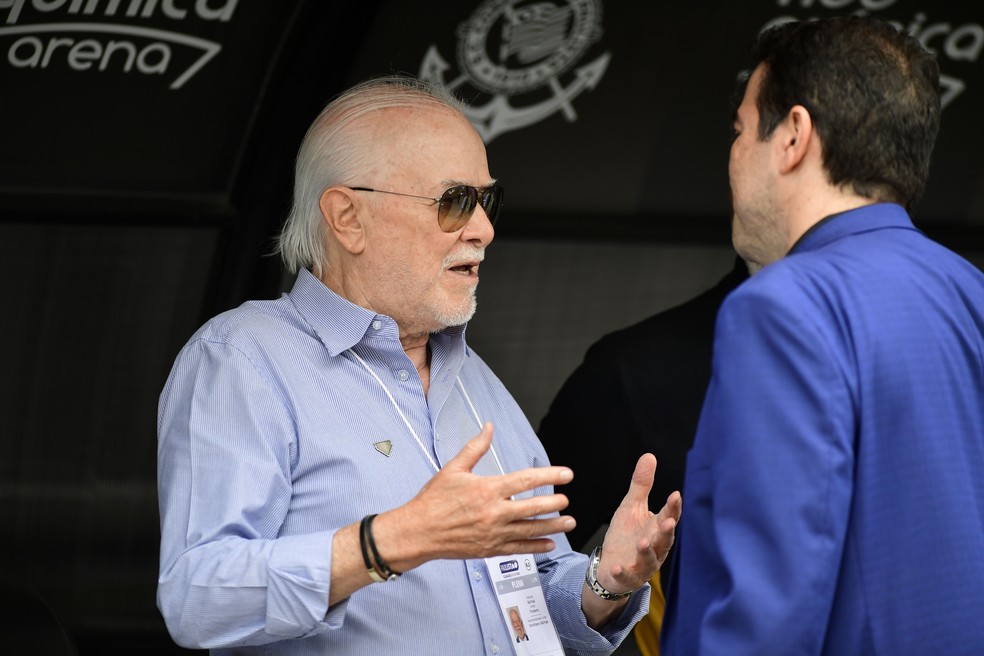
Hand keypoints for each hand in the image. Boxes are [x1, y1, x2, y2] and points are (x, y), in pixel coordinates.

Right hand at [375, 422, 576, 570]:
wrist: (417, 532)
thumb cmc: (433, 500)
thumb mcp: (453, 469)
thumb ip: (475, 447)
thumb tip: (488, 426)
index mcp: (487, 489)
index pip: (525, 480)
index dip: (550, 475)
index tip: (566, 474)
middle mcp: (494, 512)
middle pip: (533, 507)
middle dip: (554, 503)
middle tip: (567, 500)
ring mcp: (493, 533)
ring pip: (530, 530)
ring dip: (553, 526)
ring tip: (569, 521)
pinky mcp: (490, 549)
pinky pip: (519, 548)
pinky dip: (536, 547)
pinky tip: (550, 544)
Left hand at [596, 454, 681, 593]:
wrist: (611, 566)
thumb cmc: (626, 535)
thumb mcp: (631, 507)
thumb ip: (642, 485)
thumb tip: (649, 456)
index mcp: (656, 528)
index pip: (669, 516)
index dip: (673, 507)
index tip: (675, 495)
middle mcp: (655, 547)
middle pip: (664, 540)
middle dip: (666, 531)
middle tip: (668, 521)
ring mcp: (643, 564)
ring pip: (650, 559)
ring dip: (647, 552)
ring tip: (642, 543)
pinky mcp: (628, 577)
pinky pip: (627, 576)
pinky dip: (623, 572)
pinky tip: (618, 567)